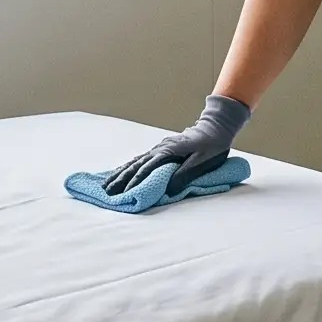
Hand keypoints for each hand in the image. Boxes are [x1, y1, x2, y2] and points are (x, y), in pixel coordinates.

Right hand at [102, 95, 250, 196]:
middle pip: (135, 165)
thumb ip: (184, 174)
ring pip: (135, 162)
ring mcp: (158, 148)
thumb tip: (168, 189)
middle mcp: (159, 149)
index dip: (135, 182)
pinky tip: (121, 172)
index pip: (147, 169)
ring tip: (107, 185)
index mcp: (168, 152)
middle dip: (120, 179)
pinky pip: (140, 160)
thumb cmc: (212, 146)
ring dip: (120, 174)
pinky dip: (128, 167)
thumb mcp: (203, 161)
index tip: (124, 194)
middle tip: (106, 192)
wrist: (215, 127)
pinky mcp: (160, 150)